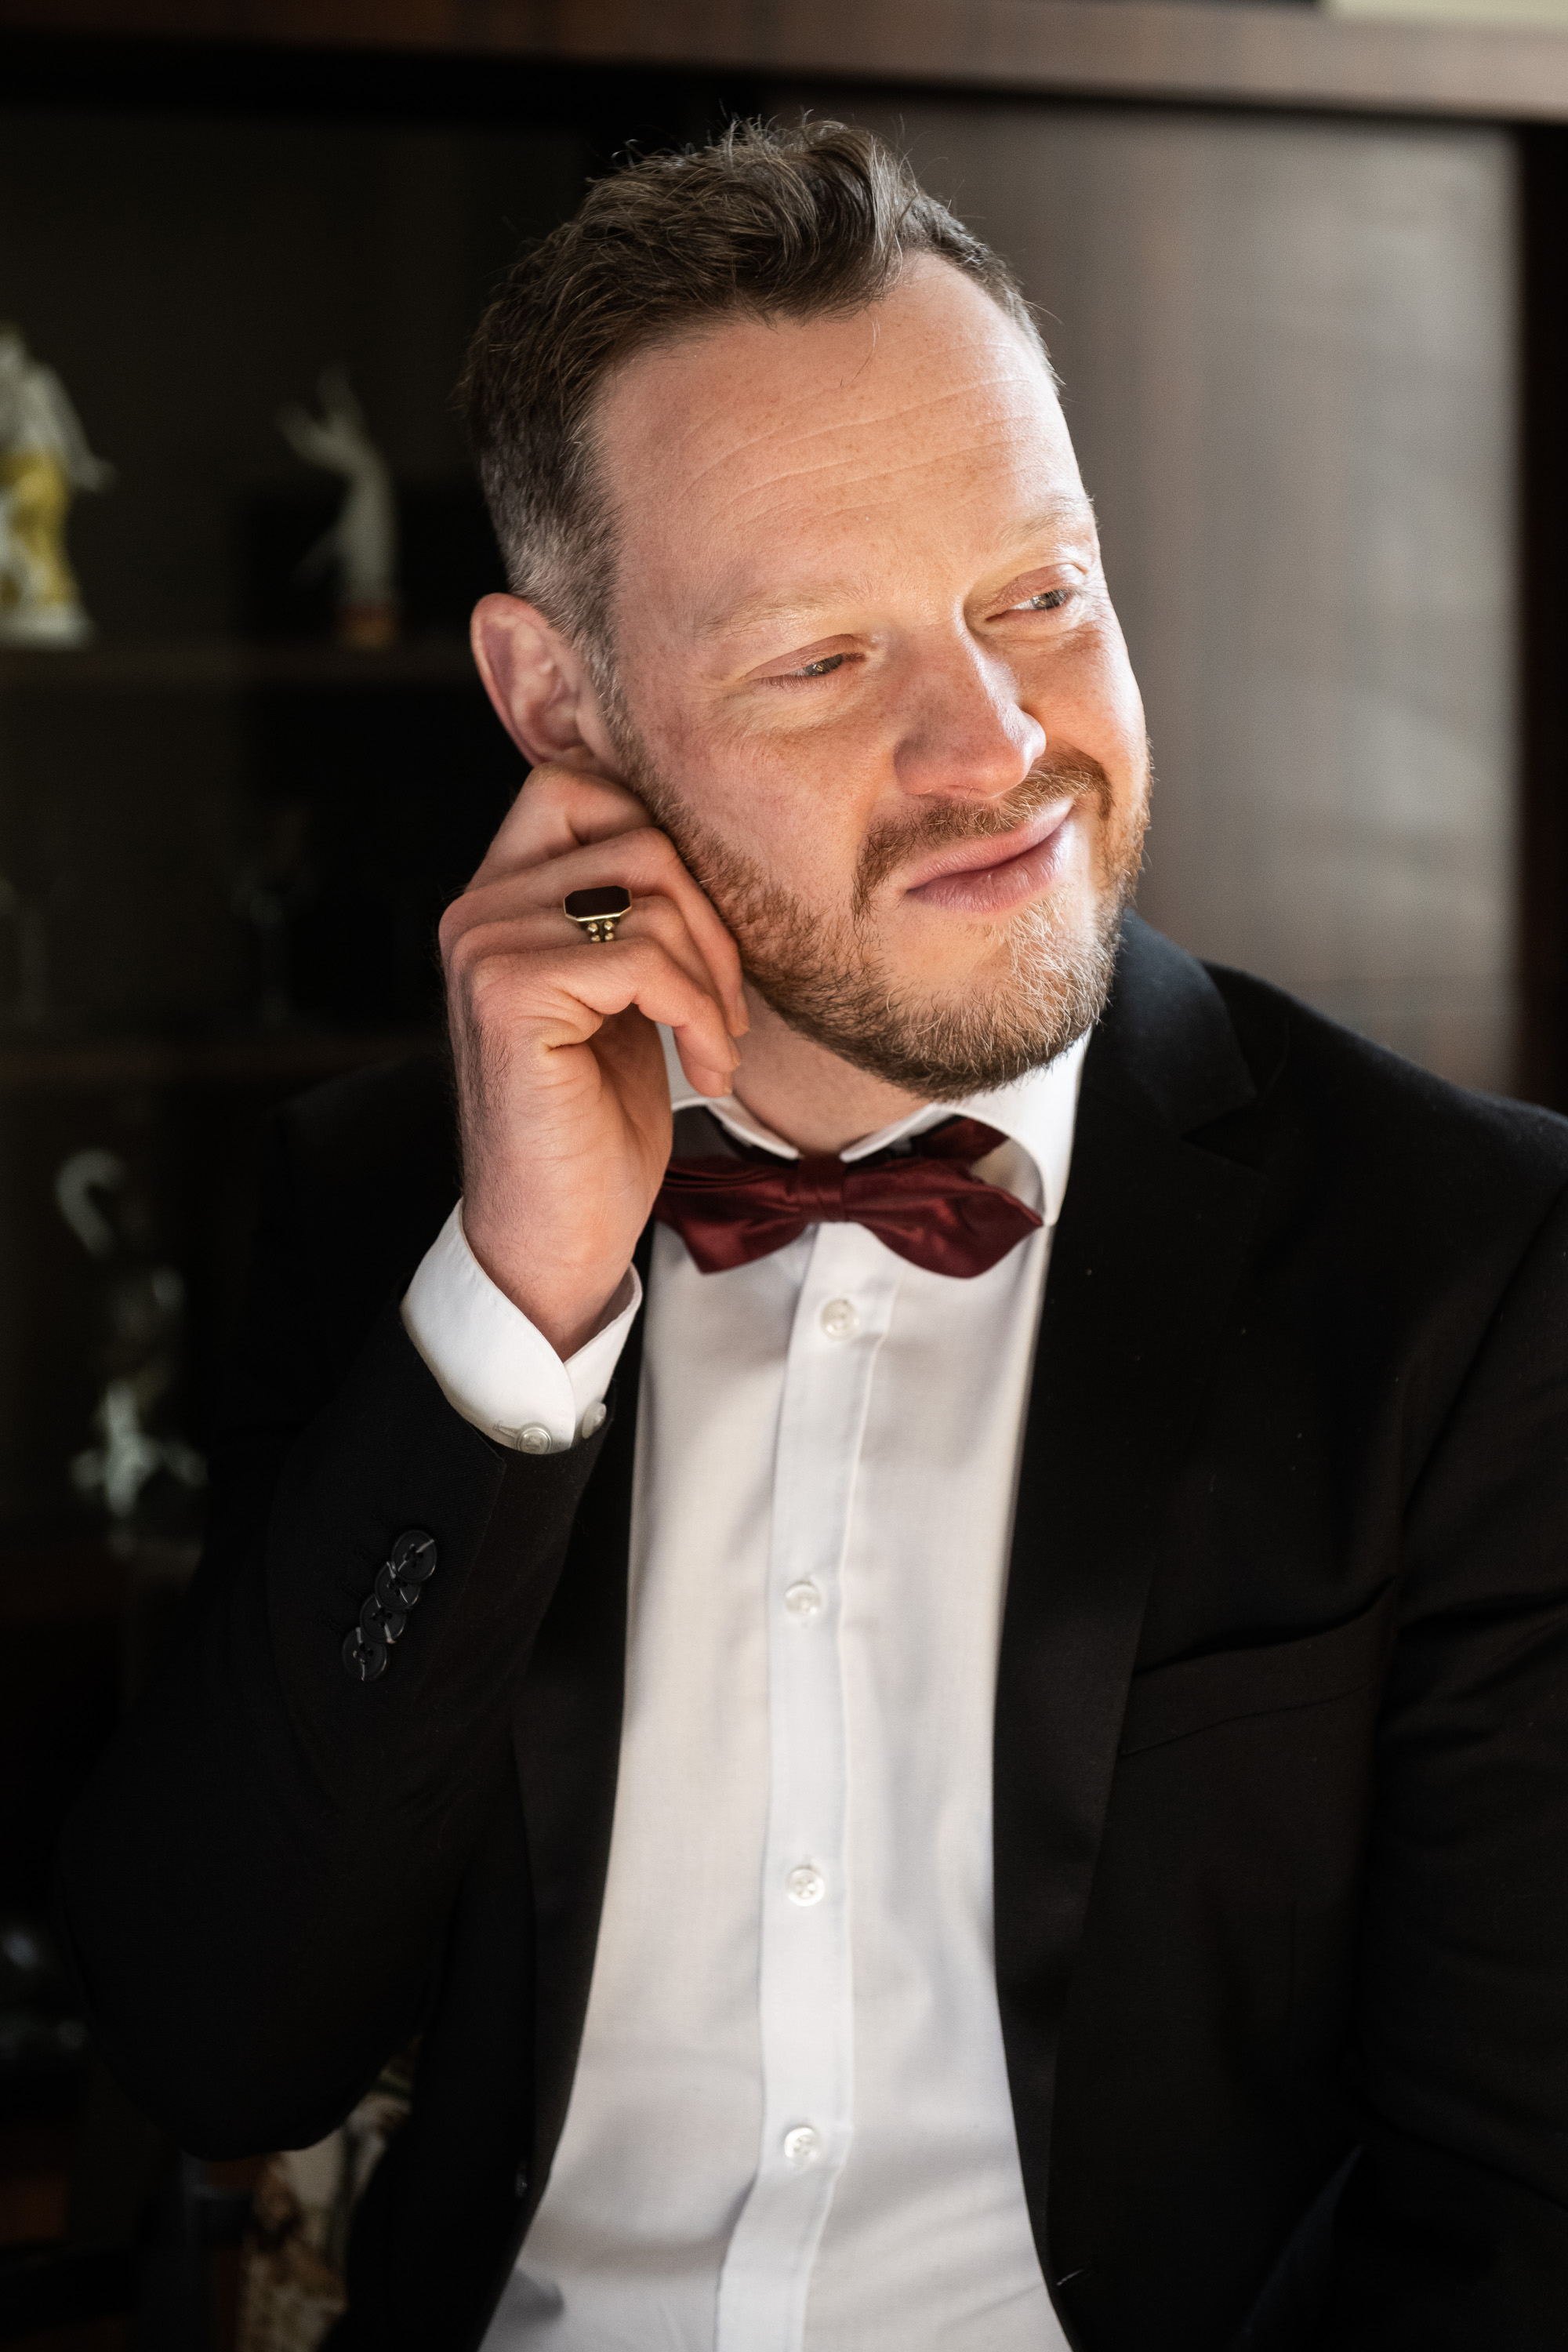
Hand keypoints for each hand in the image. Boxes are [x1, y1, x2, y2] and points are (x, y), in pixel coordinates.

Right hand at [439, 764, 746, 1359]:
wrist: (553, 1236)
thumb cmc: (595, 1123)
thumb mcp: (619, 995)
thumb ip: (629, 910)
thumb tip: (705, 837)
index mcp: (496, 897)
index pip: (580, 787)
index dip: (663, 842)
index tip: (700, 939)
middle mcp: (475, 909)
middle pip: (637, 836)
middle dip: (710, 917)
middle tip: (725, 1002)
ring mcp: (485, 947)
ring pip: (652, 897)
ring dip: (712, 979)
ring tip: (716, 1046)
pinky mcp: (511, 996)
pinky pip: (646, 960)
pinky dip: (699, 1014)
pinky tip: (705, 1068)